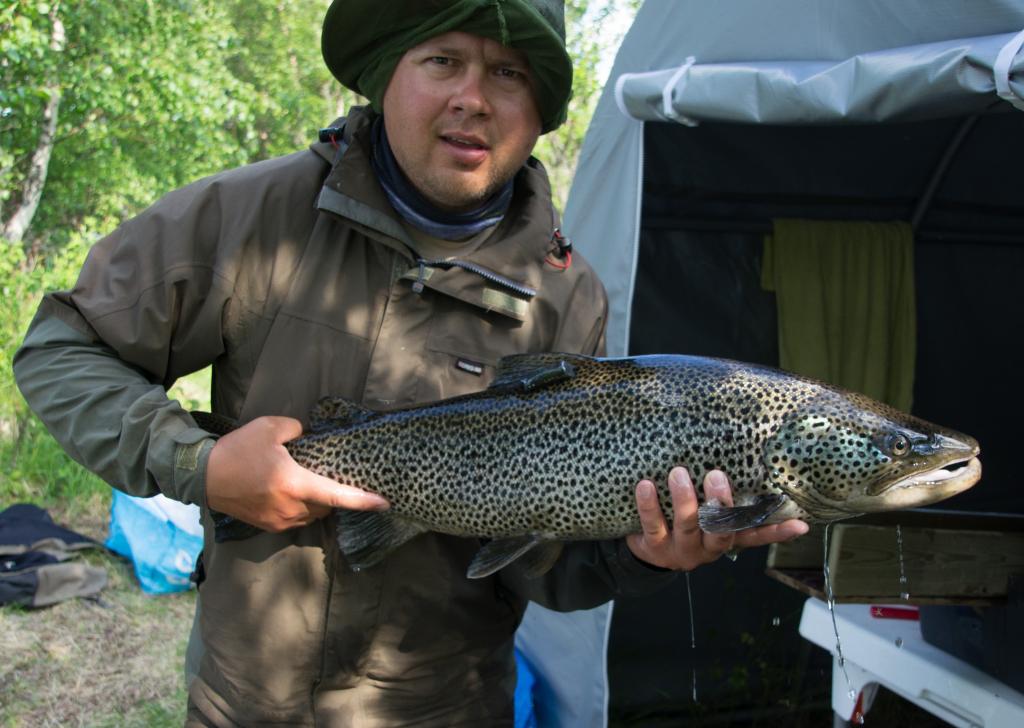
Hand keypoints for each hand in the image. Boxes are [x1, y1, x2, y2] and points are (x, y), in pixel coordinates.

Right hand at [205, 415, 388, 531]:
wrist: (203, 475)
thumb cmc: (238, 450)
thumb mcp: (271, 427)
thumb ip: (298, 430)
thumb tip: (309, 437)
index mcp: (294, 484)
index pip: (337, 496)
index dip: (363, 500)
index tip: (384, 503)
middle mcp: (291, 507)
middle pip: (328, 506)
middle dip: (334, 494)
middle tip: (331, 475)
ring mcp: (280, 520)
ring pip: (313, 514)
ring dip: (317, 502)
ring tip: (306, 481)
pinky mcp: (269, 526)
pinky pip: (297, 519)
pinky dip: (301, 507)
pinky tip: (291, 491)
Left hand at [626, 467, 807, 570]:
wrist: (643, 551)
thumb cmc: (680, 521)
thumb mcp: (703, 514)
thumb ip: (721, 499)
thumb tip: (745, 462)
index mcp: (725, 538)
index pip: (755, 535)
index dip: (777, 532)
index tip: (801, 524)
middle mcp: (708, 548)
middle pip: (721, 530)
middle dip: (720, 503)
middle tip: (715, 475)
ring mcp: (682, 550)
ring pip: (687, 525)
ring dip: (684, 498)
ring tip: (678, 472)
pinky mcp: (654, 548)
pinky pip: (653, 525)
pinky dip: (649, 505)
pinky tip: (645, 485)